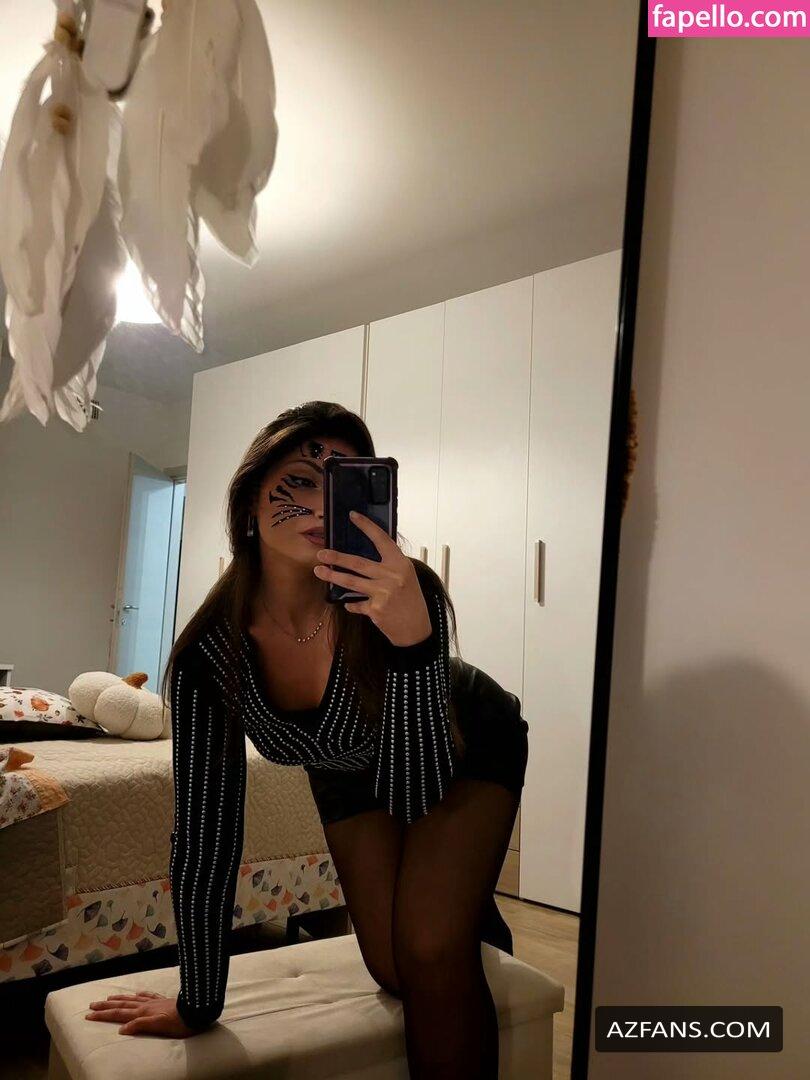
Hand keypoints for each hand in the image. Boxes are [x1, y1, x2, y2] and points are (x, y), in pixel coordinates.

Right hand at [85, 991, 198, 1037]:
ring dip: (119, 999)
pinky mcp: (163, 1000)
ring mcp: (154, 1001)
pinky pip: (148, 995)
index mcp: (143, 1013)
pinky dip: (139, 994)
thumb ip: (140, 1025)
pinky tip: (137, 993)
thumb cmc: (179, 1023)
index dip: (103, 1015)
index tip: (88, 1015)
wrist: (196, 1010)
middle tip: (91, 1005)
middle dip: (106, 1006)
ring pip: (132, 999)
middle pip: (122, 1005)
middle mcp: (146, 1006)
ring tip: (109, 997)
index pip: (119, 1014)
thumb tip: (121, 1029)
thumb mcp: (158, 1026)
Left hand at [314, 512, 431, 646]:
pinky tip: (348, 603)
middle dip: (337, 557)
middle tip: (321, 553)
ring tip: (319, 571)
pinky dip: (350, 604)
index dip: (367, 526)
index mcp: (400, 564)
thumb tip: (366, 555)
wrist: (417, 629)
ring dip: (333, 576)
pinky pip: (355, 603)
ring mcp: (383, 593)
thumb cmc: (412, 601)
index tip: (352, 516)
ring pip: (351, 581)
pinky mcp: (375, 609)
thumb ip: (389, 566)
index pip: (381, 540)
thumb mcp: (407, 577)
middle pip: (359, 563)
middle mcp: (392, 576)